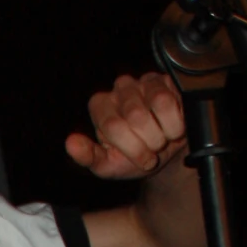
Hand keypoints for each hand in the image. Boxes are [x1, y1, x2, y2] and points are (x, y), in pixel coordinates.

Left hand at [65, 72, 185, 185]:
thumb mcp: (108, 165)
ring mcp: (142, 82)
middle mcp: (118, 89)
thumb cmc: (133, 158)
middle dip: (150, 142)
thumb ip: (88, 156)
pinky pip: (172, 100)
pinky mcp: (165, 81)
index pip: (113, 125)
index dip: (133, 149)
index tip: (143, 160)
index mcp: (100, 107)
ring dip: (164, 132)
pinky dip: (175, 123)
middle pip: (136, 116)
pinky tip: (173, 127)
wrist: (165, 156)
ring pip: (156, 104)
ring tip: (162, 138)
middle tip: (153, 149)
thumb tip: (71, 144)